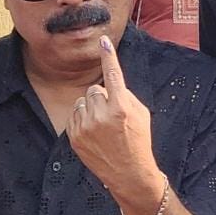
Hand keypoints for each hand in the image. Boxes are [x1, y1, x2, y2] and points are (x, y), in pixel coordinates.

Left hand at [67, 36, 156, 196]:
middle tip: (113, 114)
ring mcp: (85, 127)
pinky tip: (94, 133)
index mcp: (121, 107)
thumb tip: (109, 84)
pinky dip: (83, 119)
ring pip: (83, 101)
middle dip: (103, 97)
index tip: (104, 41)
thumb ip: (125, 95)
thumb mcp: (141, 114)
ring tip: (103, 126)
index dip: (108, 56)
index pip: (113, 74)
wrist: (129, 173)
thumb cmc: (138, 141)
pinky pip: (75, 114)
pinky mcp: (74, 137)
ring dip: (91, 108)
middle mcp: (101, 115)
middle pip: (95, 89)